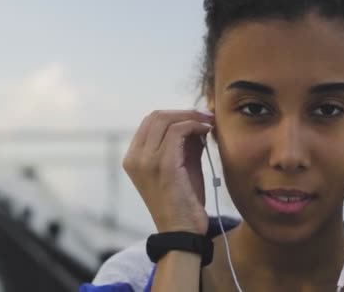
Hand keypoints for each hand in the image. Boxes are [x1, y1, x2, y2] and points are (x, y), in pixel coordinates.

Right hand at [122, 110, 214, 233]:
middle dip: (184, 112)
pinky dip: (194, 125)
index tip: (198, 117)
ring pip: (167, 120)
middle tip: (207, 116)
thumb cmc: (184, 202)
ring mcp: (146, 161)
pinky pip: (178, 130)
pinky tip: (207, 131)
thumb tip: (196, 121)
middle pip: (156, 116)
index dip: (175, 114)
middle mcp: (134, 158)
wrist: (183, 231)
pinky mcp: (163, 164)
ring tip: (209, 122)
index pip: (150, 122)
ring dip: (192, 116)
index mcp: (133, 158)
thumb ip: (184, 145)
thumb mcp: (181, 167)